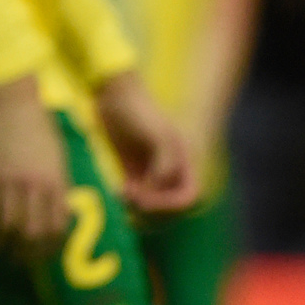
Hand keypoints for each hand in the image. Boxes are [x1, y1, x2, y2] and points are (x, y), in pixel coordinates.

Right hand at [0, 73, 69, 261]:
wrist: (13, 99)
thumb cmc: (39, 124)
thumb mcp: (58, 156)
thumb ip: (59, 185)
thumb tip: (60, 212)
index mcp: (55, 181)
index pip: (55, 228)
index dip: (48, 249)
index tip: (40, 255)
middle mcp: (33, 185)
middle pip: (30, 234)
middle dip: (24, 254)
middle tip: (17, 259)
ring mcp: (7, 180)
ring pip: (4, 227)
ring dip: (0, 244)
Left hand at [95, 70, 198, 214]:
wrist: (114, 95)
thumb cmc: (140, 111)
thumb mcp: (159, 135)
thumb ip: (166, 164)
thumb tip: (157, 189)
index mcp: (184, 161)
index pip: (190, 196)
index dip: (172, 204)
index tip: (149, 199)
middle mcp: (171, 170)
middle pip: (171, 206)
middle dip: (154, 208)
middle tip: (132, 198)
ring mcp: (151, 172)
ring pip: (153, 204)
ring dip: (141, 208)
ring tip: (124, 196)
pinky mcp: (133, 171)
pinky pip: (137, 195)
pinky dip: (130, 200)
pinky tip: (120, 191)